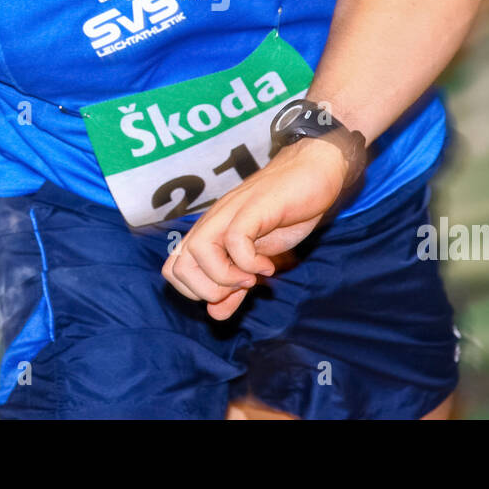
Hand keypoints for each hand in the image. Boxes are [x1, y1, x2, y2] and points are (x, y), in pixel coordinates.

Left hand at [161, 137, 348, 319]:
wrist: (315, 173)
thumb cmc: (286, 213)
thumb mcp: (258, 258)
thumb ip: (235, 286)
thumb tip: (214, 315)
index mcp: (209, 232)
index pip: (173, 269)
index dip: (194, 291)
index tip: (228, 292)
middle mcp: (213, 221)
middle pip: (179, 266)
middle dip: (207, 291)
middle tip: (240, 288)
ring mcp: (231, 212)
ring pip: (199, 251)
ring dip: (225, 277)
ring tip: (253, 278)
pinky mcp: (254, 207)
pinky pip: (234, 240)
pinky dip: (249, 262)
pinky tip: (268, 266)